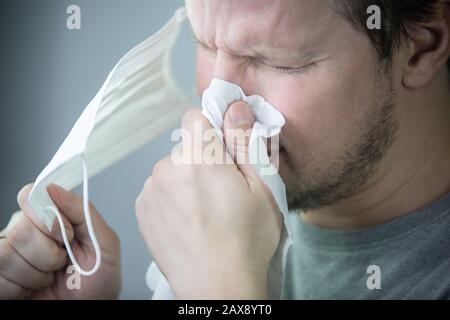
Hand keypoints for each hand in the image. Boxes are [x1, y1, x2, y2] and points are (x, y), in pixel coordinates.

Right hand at [0, 184, 120, 298]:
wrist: (91, 308)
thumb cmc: (99, 278)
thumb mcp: (104, 242)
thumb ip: (84, 212)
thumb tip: (53, 189)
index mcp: (50, 217)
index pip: (30, 196)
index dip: (48, 218)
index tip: (67, 235)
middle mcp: (26, 231)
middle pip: (19, 227)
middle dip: (48, 251)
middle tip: (63, 261)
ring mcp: (10, 254)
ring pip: (6, 253)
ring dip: (37, 273)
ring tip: (50, 276)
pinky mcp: (1, 278)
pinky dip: (21, 288)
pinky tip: (34, 289)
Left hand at [135, 102, 281, 298]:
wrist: (216, 286)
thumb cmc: (245, 241)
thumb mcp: (261, 188)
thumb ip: (244, 142)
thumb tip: (235, 108)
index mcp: (200, 158)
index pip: (195, 117)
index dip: (213, 131)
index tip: (224, 152)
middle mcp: (168, 168)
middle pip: (186, 147)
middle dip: (203, 160)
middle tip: (221, 192)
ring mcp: (151, 190)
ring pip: (172, 169)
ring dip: (186, 181)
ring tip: (205, 212)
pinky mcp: (142, 208)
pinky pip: (160, 189)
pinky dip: (172, 199)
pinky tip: (188, 222)